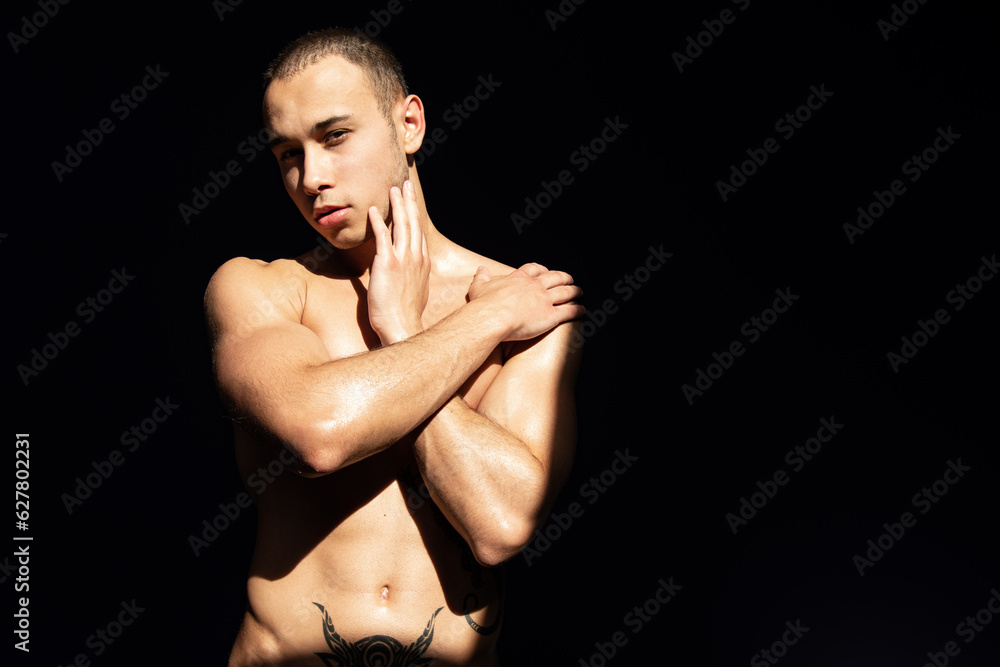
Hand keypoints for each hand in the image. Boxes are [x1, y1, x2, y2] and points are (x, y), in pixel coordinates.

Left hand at [367, 181, 430, 344]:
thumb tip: (405, 275)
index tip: (411, 200)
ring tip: (393, 189)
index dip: (415, 214)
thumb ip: (411, 278)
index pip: (418, 232)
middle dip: (410, 201)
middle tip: (406, 185)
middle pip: (413, 223)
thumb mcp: (415, 293)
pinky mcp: (387, 264)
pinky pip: (383, 237)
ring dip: (398, 205)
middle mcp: (416, 258)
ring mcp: (403, 260)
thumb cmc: (404, 314)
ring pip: (402, 225)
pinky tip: (375, 210)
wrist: (401, 326)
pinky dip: (379, 222)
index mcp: (422, 263)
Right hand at [468, 263, 583, 340]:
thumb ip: (481, 277)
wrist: (492, 318)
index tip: (545, 270)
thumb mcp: (479, 287)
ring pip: (565, 292)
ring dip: (574, 291)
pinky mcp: (550, 316)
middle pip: (555, 277)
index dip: (542, 269)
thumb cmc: (483, 305)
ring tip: (580, 291)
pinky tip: (583, 310)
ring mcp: (544, 300)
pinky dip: (577, 310)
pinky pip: (569, 311)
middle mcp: (535, 286)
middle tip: (569, 279)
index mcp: (519, 279)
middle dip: (564, 277)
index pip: (534, 269)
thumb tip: (481, 269)